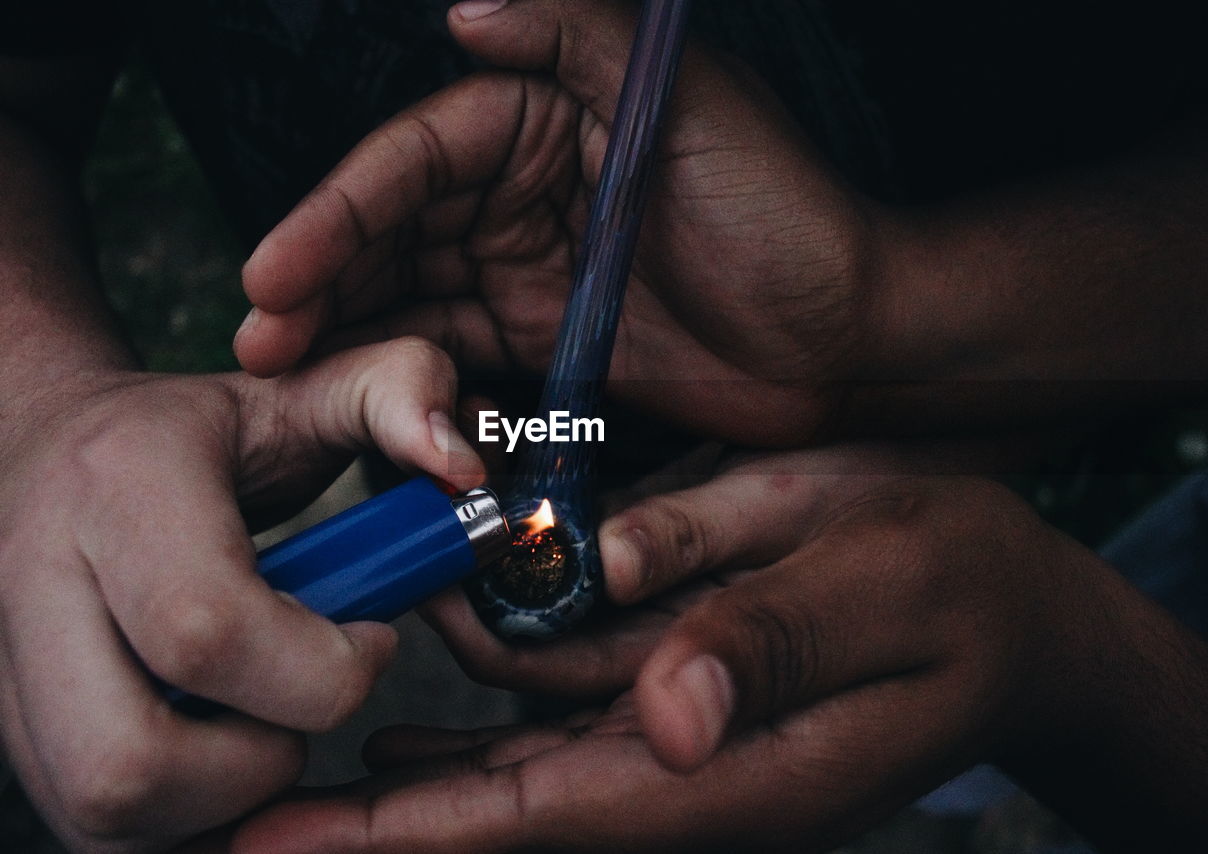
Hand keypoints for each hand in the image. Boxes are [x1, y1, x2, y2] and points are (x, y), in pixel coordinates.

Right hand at [0, 338, 482, 851]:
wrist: (44, 449)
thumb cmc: (192, 435)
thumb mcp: (301, 388)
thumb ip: (397, 392)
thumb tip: (463, 464)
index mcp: (120, 490)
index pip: (208, 631)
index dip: (320, 668)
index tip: (371, 639)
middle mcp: (36, 587)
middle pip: (131, 762)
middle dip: (259, 762)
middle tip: (309, 703)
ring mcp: (8, 672)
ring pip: (109, 814)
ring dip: (223, 796)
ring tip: (265, 716)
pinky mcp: (16, 731)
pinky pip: (98, 831)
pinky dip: (186, 816)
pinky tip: (225, 748)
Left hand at [230, 449, 1118, 851]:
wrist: (1017, 615)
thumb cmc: (965, 589)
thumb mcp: (888, 585)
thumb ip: (777, 642)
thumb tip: (671, 715)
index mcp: (732, 761)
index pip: (544, 811)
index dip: (413, 835)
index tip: (285, 842)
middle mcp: (689, 766)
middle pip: (505, 810)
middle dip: (374, 825)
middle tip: (239, 823)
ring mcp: (684, 737)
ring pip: (520, 760)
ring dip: (415, 763)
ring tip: (306, 736)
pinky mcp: (686, 696)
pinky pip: (562, 716)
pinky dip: (482, 714)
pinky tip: (418, 710)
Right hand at [234, 0, 890, 446]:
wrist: (846, 338)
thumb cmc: (782, 214)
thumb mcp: (687, 100)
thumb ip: (577, 38)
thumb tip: (464, 10)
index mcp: (545, 117)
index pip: (416, 158)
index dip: (339, 212)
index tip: (276, 269)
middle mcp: (524, 190)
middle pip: (396, 230)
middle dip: (321, 280)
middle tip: (256, 337)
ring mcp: (530, 270)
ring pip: (414, 295)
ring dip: (345, 331)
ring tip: (279, 374)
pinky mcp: (547, 343)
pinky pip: (460, 354)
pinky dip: (409, 375)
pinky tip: (359, 399)